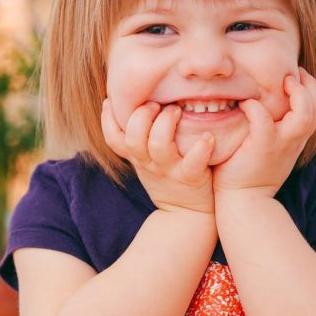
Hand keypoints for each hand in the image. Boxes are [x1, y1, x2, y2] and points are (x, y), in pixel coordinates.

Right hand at [101, 99, 215, 213]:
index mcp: (137, 157)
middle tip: (155, 104)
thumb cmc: (167, 178)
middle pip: (133, 138)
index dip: (107, 119)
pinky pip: (193, 162)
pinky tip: (207, 136)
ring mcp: (168, 170)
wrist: (186, 215)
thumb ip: (139, 138)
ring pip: (159, 146)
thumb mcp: (145, 161)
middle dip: (141, 116)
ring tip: (177, 110)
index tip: (110, 100)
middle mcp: (148, 163)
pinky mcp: (190, 178)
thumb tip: (134, 104)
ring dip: (166, 123)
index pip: (113, 139)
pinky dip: (200, 148)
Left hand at [212, 68, 315, 198]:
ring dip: (296, 94)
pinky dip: (256, 108)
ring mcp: (280, 144)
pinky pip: (263, 121)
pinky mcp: (262, 148)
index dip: (311, 89)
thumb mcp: (267, 148)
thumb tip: (260, 104)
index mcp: (295, 139)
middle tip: (293, 73)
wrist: (243, 202)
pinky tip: (245, 104)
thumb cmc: (248, 172)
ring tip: (282, 81)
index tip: (297, 75)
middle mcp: (293, 140)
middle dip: (310, 86)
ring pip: (304, 114)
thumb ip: (271, 128)